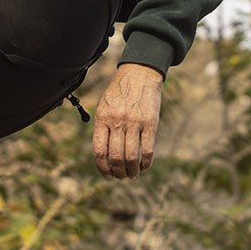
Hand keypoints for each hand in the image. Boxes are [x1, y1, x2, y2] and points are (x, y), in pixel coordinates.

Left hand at [92, 62, 162, 178]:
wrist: (139, 73)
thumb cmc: (119, 91)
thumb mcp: (104, 105)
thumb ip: (103, 127)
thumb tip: (103, 155)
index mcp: (103, 118)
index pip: (99, 152)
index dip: (103, 169)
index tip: (107, 176)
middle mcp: (117, 121)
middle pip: (116, 158)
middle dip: (119, 173)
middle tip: (122, 177)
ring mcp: (134, 122)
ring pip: (132, 157)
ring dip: (132, 171)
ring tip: (133, 174)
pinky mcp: (150, 123)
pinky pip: (148, 150)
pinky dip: (146, 163)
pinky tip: (144, 166)